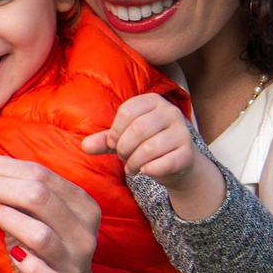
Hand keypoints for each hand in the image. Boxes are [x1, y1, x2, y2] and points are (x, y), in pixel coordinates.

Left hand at [0, 154, 129, 272]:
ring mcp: (74, 261)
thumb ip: (18, 195)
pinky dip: (20, 258)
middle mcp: (83, 230)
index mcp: (81, 205)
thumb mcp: (35, 220)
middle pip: (39, 196)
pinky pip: (40, 270)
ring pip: (39, 232)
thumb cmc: (43, 257)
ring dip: (5, 217)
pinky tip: (9, 252)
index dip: (3, 166)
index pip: (41, 173)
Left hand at [82, 93, 221, 220]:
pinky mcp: (188, 153)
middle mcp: (171, 112)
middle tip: (123, 158)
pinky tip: (146, 171)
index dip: (115, 132)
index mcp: (153, 101)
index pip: (127, 112)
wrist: (178, 163)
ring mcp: (182, 132)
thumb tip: (85, 146)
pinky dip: (148, 171)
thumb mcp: (124, 139)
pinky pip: (163, 164)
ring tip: (132, 167)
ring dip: (134, 163)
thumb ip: (105, 140)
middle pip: (137, 129)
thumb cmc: (147, 146)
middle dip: (124, 149)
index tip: (114, 144)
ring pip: (149, 148)